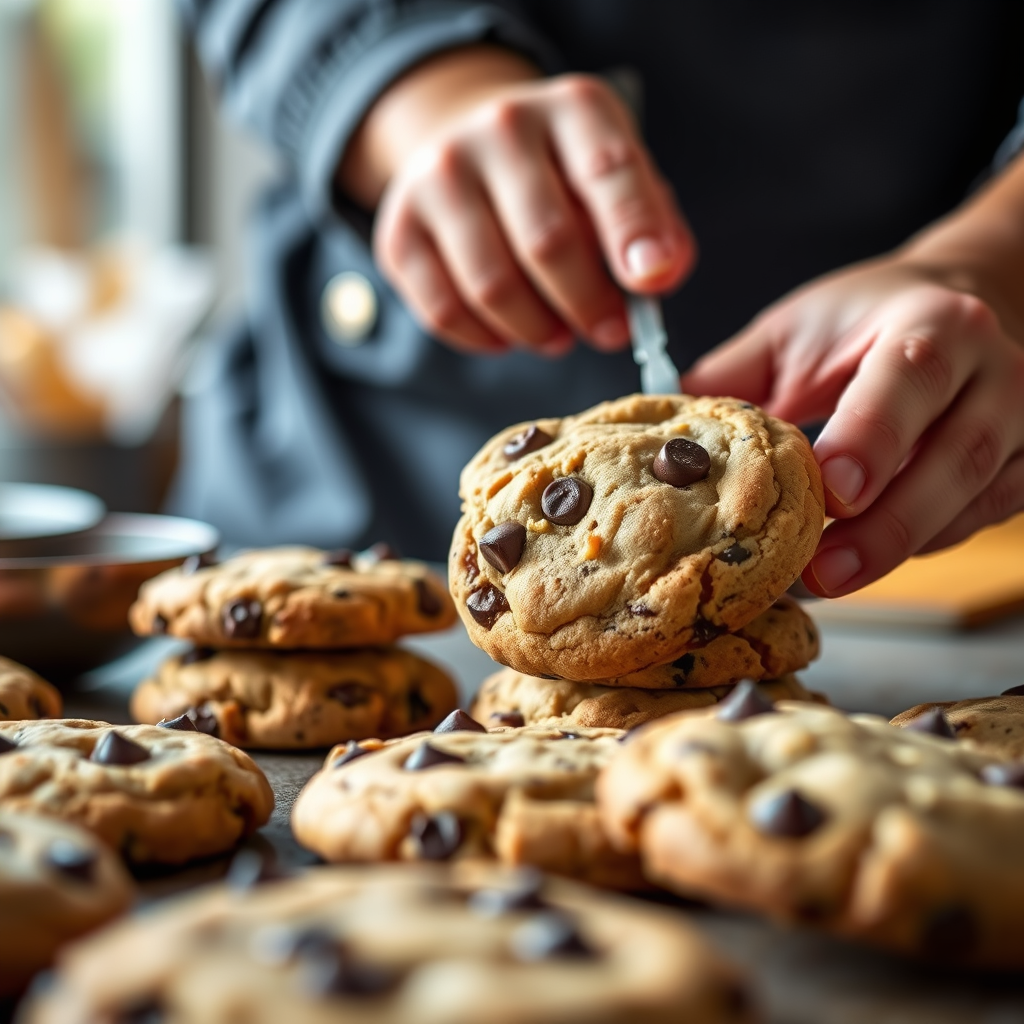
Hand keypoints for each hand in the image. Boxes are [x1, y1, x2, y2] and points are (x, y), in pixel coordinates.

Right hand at [342, 48, 694, 355]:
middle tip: (608, 332)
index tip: (649, 284)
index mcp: (572, 109)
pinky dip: (486, 339)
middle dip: (587, 303)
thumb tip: (658, 277)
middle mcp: (499, 130)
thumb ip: (653, 225)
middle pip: (547, 240)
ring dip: (536, 330)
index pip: (607, 169)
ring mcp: (438, 177)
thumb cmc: (564, 179)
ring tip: (558, 335)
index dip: (633, 232)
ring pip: (492, 286)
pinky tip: (509, 333)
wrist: (470, 150)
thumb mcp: (622, 179)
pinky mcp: (399, 231)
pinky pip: (444, 311)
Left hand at [682, 258, 1023, 596]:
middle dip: (888, 523)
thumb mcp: (795, 331)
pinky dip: (921, 544)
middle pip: (957, 455)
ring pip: (973, 499)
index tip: (833, 489)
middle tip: (823, 571)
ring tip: (829, 578)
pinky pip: (978, 519)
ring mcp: (1022, 422)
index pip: (911, 378)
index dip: (873, 437)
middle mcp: (992, 372)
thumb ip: (734, 377)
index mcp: (932, 323)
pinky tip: (868, 557)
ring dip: (900, 546)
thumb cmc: (865, 322)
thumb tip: (668, 433)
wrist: (957, 308)